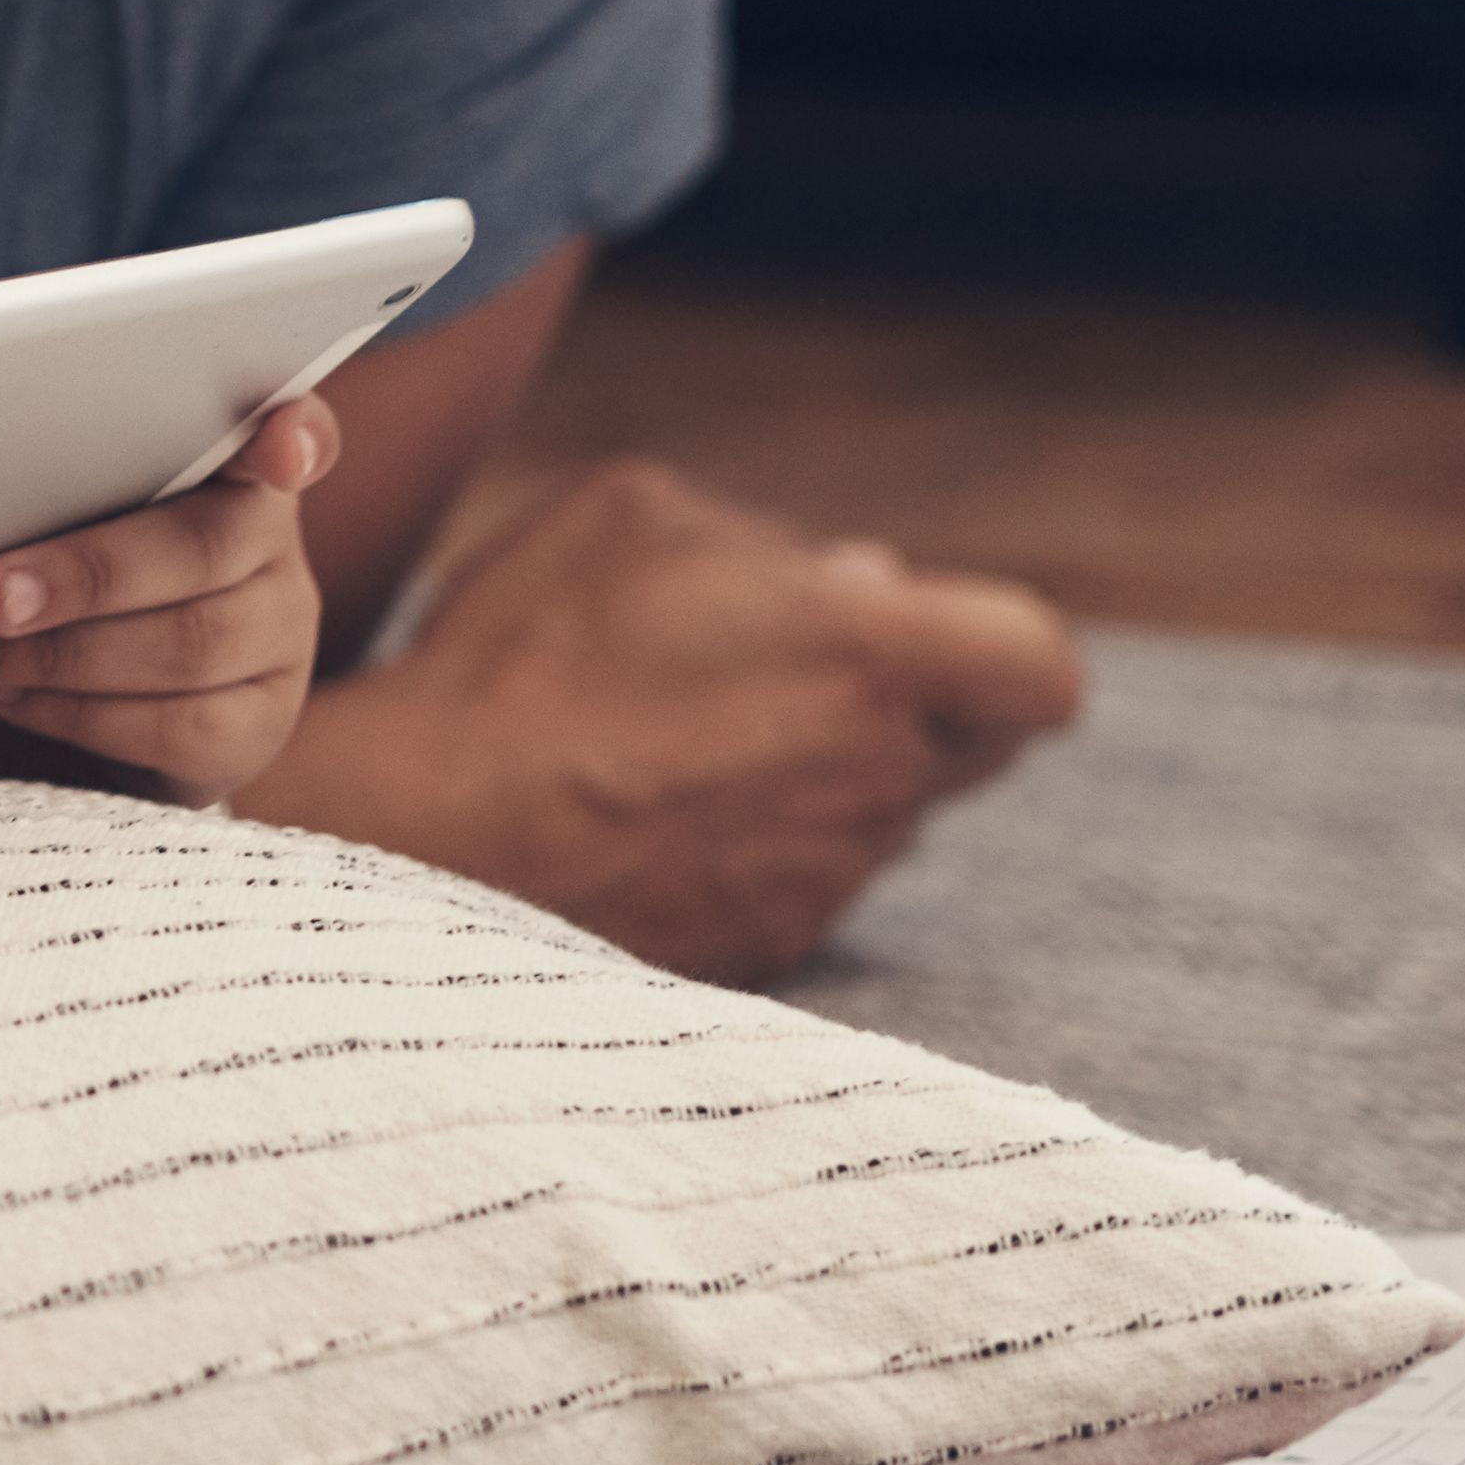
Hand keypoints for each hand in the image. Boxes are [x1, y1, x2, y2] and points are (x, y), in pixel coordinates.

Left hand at [0, 397, 338, 802]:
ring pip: (191, 644)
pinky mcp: (260, 723)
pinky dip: (76, 711)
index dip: (295, 436)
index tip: (275, 448)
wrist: (79, 700)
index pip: (296, 431)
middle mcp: (272, 544)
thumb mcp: (53, 511)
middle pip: (207, 547)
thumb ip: (47, 486)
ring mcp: (280, 636)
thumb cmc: (56, 572)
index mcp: (229, 463)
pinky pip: (179, 726)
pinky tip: (8, 694)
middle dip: (86, 573)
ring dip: (59, 652)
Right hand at [248, 454, 1084, 983]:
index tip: (932, 635)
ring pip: (882, 811)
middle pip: (971, 744)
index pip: (1040, 668)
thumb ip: (768, 541)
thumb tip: (852, 580)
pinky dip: (755, 845)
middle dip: (910, 702)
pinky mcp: (775, 946)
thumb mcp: (635, 518)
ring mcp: (830, 874)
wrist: (425, 836)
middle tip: (794, 671)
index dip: (1001, 648)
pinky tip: (650, 811)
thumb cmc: (527, 654)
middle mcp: (879, 777)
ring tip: (679, 739)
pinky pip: (806, 879)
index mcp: (873, 656)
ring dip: (819, 772)